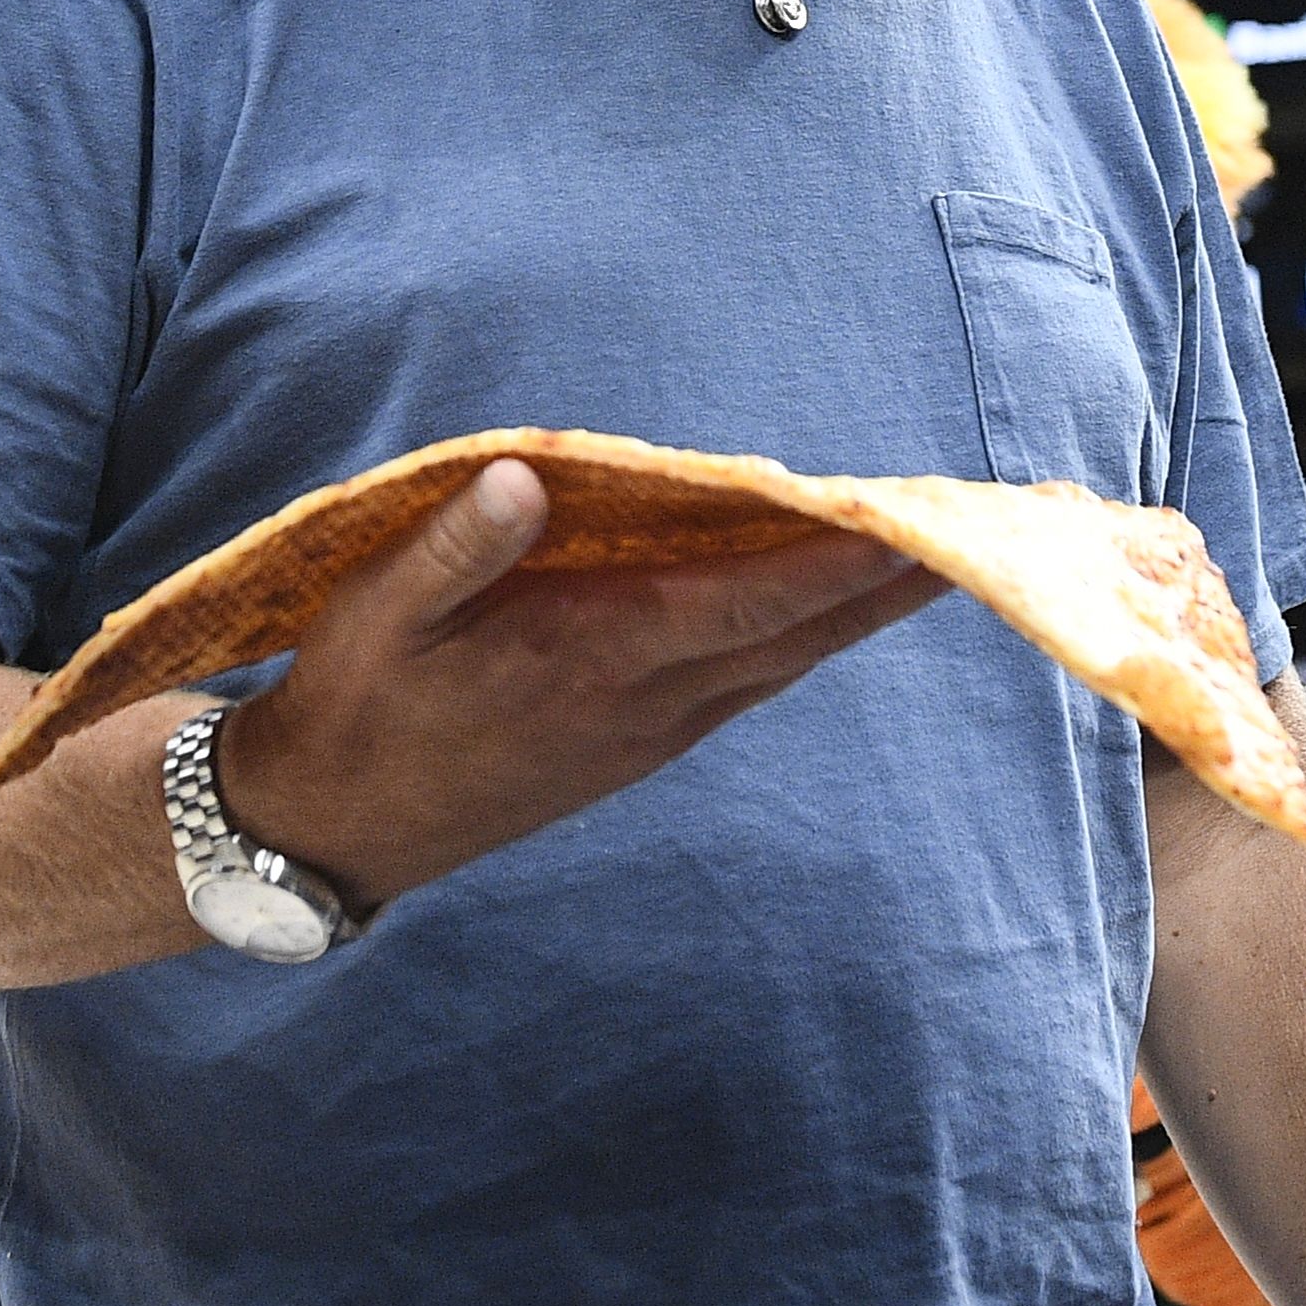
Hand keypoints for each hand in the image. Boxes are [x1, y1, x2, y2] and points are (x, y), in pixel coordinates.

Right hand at [210, 458, 950, 914]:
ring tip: (923, 557)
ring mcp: (646, 734)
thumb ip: (457, 547)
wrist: (335, 828)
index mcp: (587, 661)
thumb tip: (527, 478)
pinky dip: (797, 635)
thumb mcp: (376, 615)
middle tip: (971, 538)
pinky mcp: (635, 747)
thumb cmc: (354, 702)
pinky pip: (744, 681)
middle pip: (793, 639)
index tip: (905, 527)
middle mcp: (640, 706)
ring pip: (779, 663)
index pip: (738, 604)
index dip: (827, 565)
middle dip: (883, 588)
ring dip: (852, 612)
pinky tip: (821, 604)